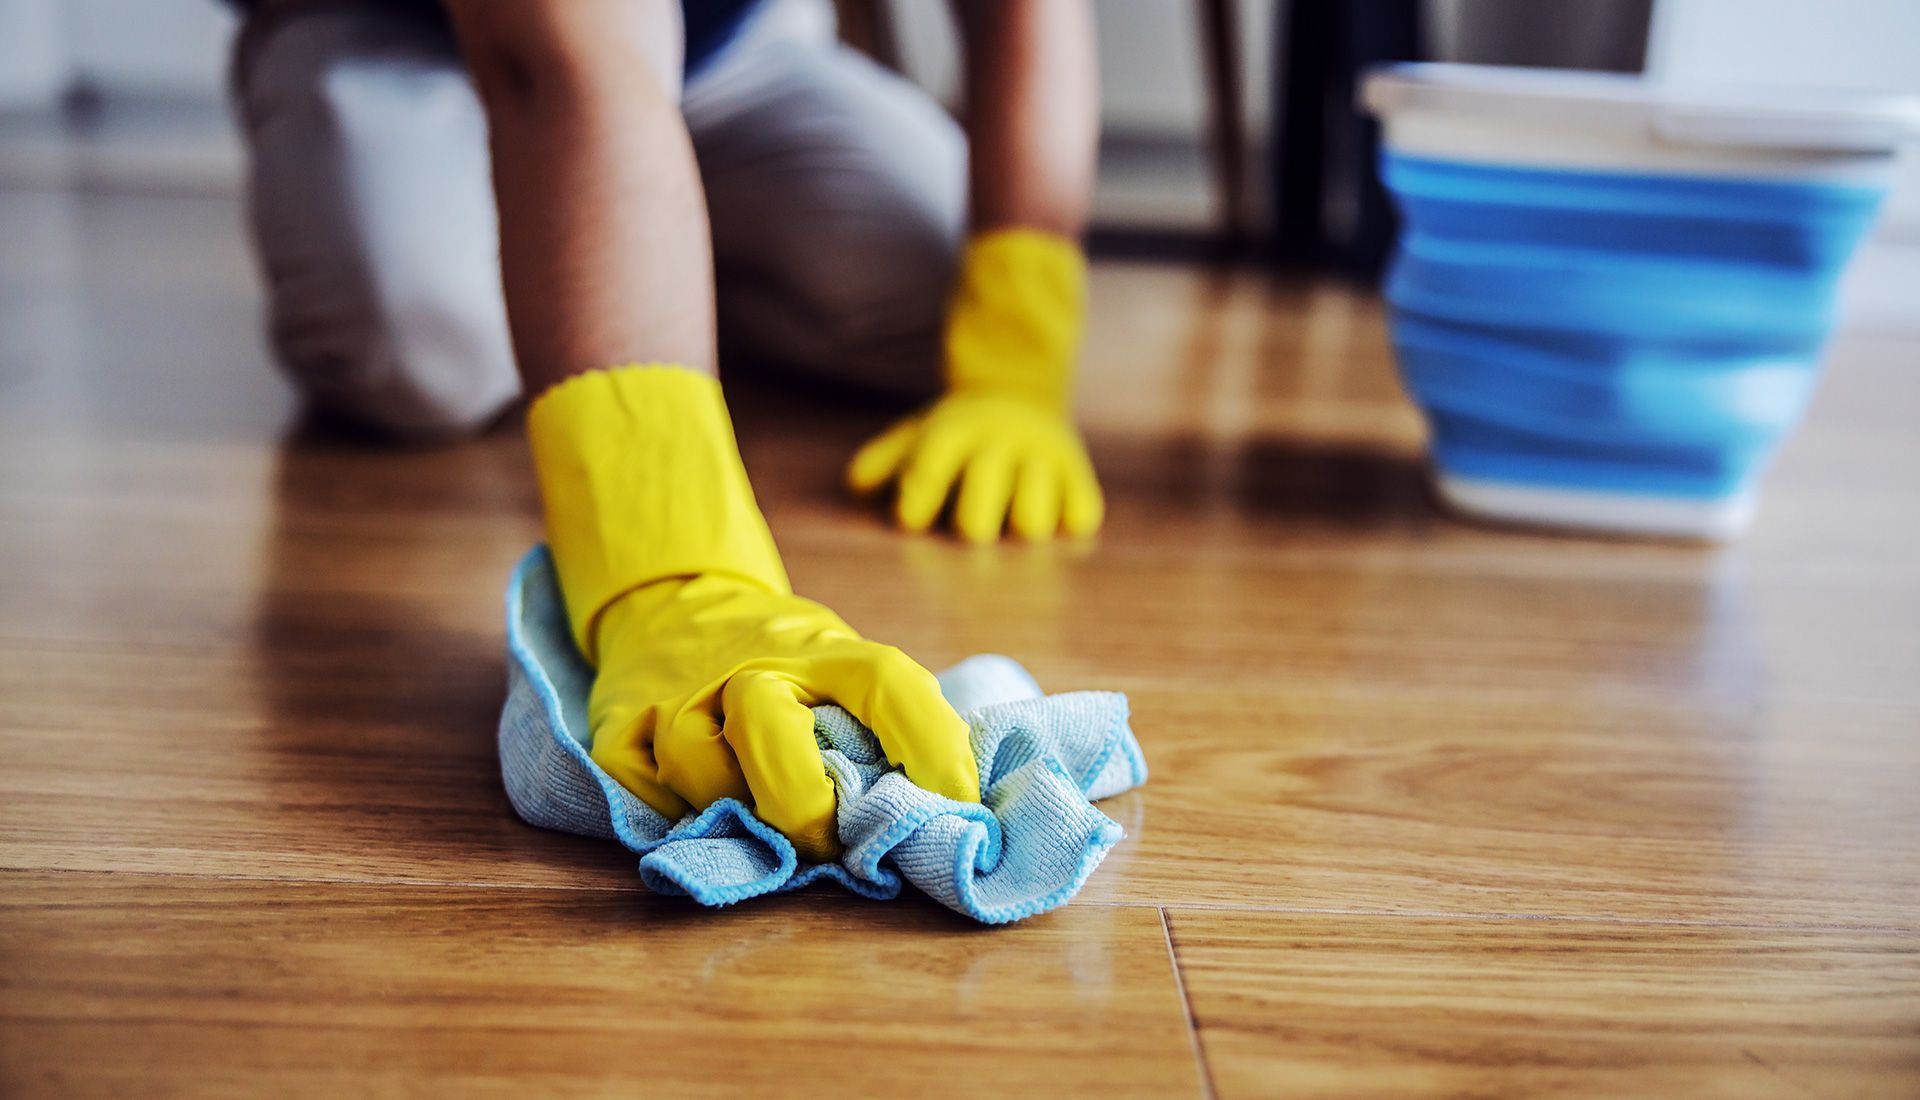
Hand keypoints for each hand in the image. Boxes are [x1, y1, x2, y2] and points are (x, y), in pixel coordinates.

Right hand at [527, 364, 976, 862]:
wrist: (672, 600)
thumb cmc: (782, 661)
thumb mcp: (837, 664)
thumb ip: (882, 724)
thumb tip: (960, 810)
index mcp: (821, 649)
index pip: (886, 682)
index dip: (931, 745)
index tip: (958, 804)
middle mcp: (746, 664)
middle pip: (771, 735)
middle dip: (807, 810)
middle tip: (833, 849)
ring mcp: (675, 695)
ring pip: (699, 770)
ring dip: (737, 814)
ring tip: (760, 826)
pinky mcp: (618, 727)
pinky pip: (643, 792)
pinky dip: (675, 816)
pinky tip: (702, 814)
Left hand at [847, 227, 1103, 541]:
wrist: (1022, 394)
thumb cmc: (959, 435)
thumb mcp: (918, 435)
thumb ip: (884, 460)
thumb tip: (857, 485)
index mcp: (957, 429)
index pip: (930, 470)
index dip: (916, 503)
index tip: (911, 522)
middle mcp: (1003, 441)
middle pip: (977, 518)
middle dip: (970, 527)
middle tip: (971, 524)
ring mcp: (1045, 458)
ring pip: (1031, 523)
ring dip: (1020, 527)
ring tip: (1015, 517)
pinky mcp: (1080, 475)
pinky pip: (1079, 518)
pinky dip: (1065, 523)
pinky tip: (1052, 511)